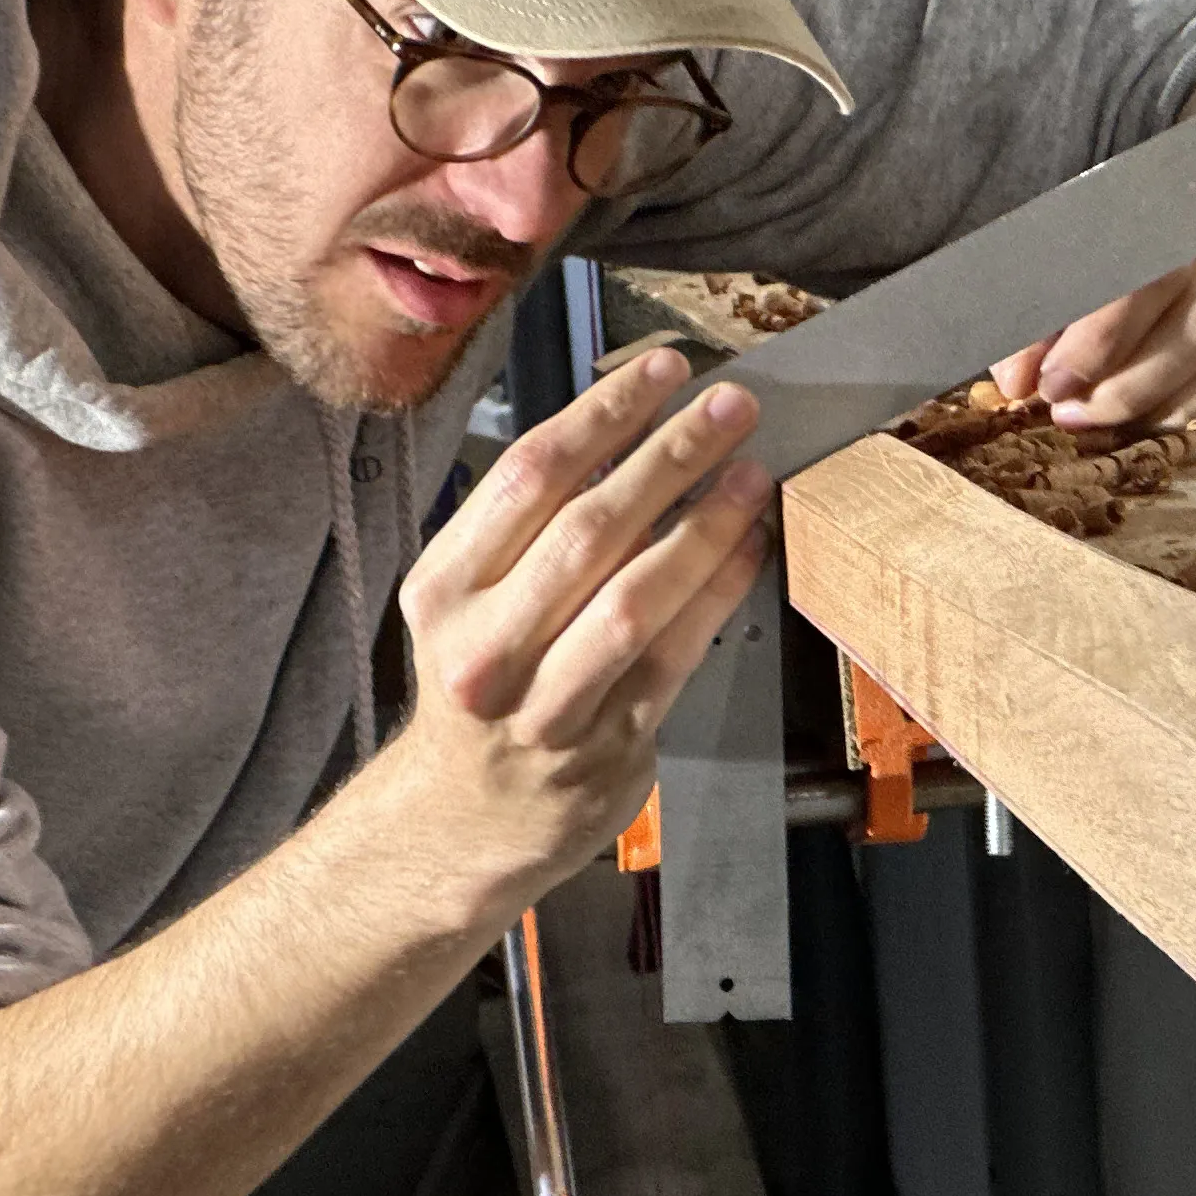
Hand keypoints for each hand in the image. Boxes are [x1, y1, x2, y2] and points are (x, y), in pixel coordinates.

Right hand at [382, 345, 772, 923]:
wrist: (461, 823)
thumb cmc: (480, 693)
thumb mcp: (466, 605)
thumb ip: (526, 534)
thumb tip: (623, 435)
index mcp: (444, 589)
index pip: (528, 478)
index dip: (603, 416)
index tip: (660, 373)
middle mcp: (486, 645)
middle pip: (588, 527)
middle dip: (668, 455)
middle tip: (729, 406)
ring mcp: (547, 701)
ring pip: (635, 595)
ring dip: (704, 524)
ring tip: (751, 470)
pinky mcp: (610, 742)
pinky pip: (676, 653)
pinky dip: (717, 593)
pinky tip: (749, 546)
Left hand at [988, 216, 1195, 442]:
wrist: (1175, 245)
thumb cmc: (1096, 258)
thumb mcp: (1054, 268)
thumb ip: (1032, 318)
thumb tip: (1018, 384)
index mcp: (1181, 199)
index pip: (1152, 268)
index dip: (1100, 336)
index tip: (1051, 383)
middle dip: (1134, 385)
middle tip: (1076, 417)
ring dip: (1185, 410)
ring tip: (1124, 433)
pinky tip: (1184, 438)